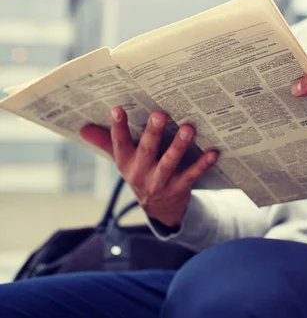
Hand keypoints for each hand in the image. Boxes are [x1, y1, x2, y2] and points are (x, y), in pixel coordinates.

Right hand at [80, 106, 218, 226]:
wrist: (159, 209)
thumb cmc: (141, 173)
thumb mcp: (123, 160)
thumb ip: (106, 142)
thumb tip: (83, 127)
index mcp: (126, 163)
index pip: (119, 143)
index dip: (117, 127)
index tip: (117, 108)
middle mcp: (140, 173)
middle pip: (146, 151)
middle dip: (152, 133)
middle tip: (159, 115)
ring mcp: (160, 183)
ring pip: (169, 163)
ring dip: (178, 146)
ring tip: (188, 129)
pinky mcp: (179, 189)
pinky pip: (191, 175)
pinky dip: (202, 164)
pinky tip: (213, 152)